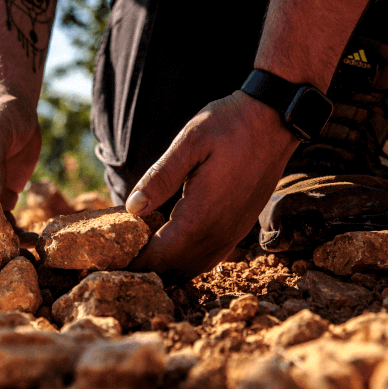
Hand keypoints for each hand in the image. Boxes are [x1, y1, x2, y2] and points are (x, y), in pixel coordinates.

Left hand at [125, 91, 298, 278]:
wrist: (276, 119)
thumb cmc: (230, 125)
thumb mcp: (190, 142)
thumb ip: (160, 178)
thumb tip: (132, 209)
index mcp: (202, 215)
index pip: (160, 255)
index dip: (134, 262)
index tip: (111, 258)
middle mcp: (220, 232)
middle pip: (175, 269)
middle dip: (146, 268)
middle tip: (117, 258)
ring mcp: (233, 233)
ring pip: (193, 268)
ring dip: (166, 267)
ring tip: (138, 254)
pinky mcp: (240, 228)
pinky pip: (209, 258)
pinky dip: (185, 260)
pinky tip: (168, 246)